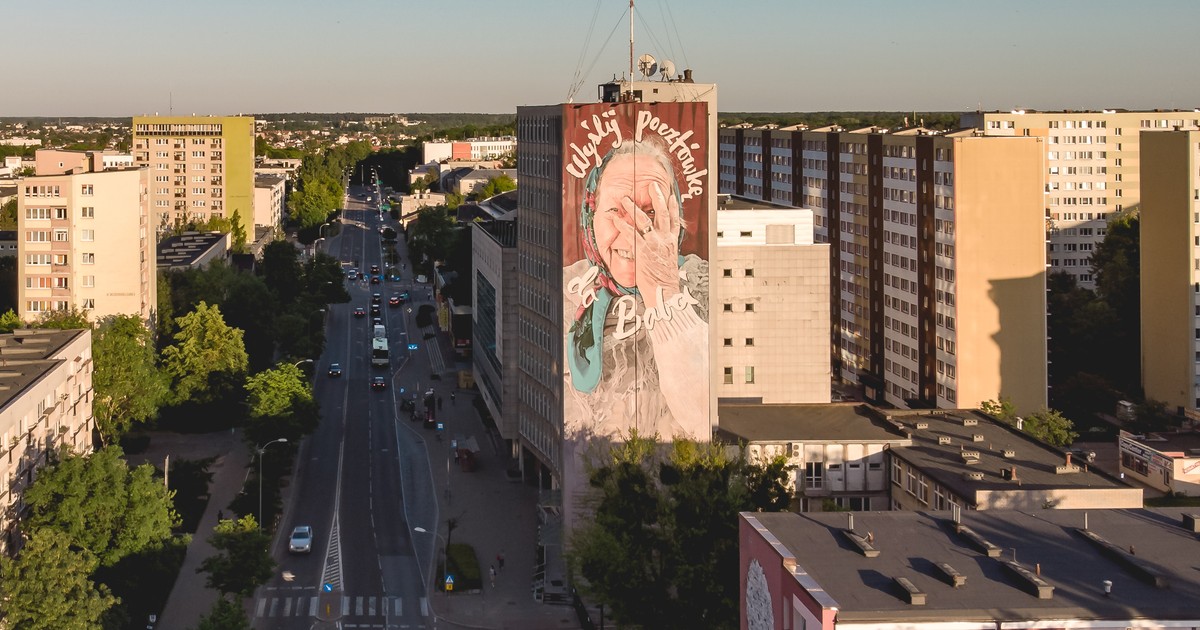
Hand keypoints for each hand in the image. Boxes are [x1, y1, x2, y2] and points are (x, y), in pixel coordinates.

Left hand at [623, 182, 679, 307]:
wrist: (664, 292)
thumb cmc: (664, 281)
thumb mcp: (668, 261)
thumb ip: (664, 250)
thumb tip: (659, 247)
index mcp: (672, 242)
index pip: (674, 220)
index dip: (672, 206)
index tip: (670, 195)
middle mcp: (664, 240)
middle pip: (662, 213)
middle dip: (657, 197)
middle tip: (652, 185)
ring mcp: (654, 244)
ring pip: (644, 220)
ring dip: (634, 208)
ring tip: (626, 199)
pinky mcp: (642, 250)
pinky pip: (631, 234)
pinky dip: (622, 225)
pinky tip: (615, 219)